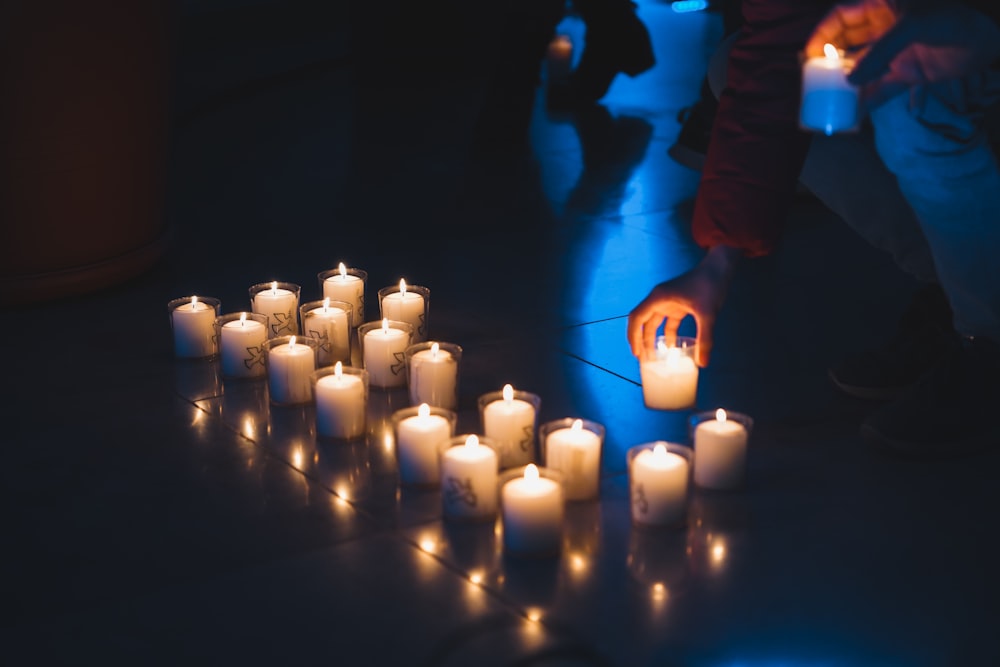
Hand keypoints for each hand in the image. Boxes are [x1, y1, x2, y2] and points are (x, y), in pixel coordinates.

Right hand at [627, 246, 739, 366]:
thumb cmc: (710, 285)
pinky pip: (668, 322)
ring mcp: (669, 302)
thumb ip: (705, 338)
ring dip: (652, 339)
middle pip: (642, 322)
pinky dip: (668, 335)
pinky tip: (672, 347)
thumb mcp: (708, 313)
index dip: (633, 336)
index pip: (637, 318)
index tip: (636, 353)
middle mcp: (660, 299)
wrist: (720, 268)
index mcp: (659, 297)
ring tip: (654, 357)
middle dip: (640, 340)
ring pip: (654, 323)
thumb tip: (703, 364)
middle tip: (642, 359)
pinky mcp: (678, 304)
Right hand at [806, 0, 999, 105]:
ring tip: (828, 100)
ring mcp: (895, 50)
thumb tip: (851, 82)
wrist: (989, 38)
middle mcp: (885, 27)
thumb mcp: (911, 28)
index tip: (809, 54)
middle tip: (813, 80)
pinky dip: (867, 101)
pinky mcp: (908, 72)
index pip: (842, 16)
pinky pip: (880, 88)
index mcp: (883, 5)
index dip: (822, 34)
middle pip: (847, 44)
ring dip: (846, 84)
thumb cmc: (951, 19)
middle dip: (830, 61)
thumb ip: (878, 54)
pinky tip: (853, 114)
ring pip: (861, 68)